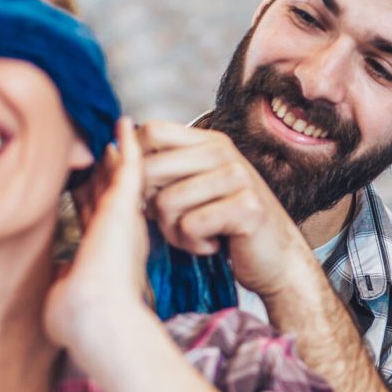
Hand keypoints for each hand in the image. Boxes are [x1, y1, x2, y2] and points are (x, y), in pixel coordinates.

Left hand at [44, 118, 149, 351]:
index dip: (89, 194)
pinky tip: (126, 124)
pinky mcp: (126, 206)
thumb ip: (62, 277)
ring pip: (121, 175)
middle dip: (104, 168)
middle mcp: (117, 232)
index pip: (94, 214)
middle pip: (109, 191)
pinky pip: (130, 167)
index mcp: (102, 251)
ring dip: (118, 151)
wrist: (95, 318)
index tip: (84, 176)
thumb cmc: (77, 317)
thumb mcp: (63, 291)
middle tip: (102, 142)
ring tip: (118, 125)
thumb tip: (56, 274)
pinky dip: (129, 145)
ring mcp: (123, 218)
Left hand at [138, 121, 319, 302]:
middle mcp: (224, 152)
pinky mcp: (247, 208)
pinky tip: (213, 245)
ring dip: (173, 231)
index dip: (134, 163)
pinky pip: (190, 226)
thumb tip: (114, 150)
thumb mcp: (198, 187)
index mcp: (209, 142)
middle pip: (148, 169)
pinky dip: (193, 245)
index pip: (150, 132)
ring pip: (165, 202)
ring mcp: (238, 178)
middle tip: (176, 222)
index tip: (148, 193)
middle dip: (150, 206)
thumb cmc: (228, 227)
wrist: (277, 259)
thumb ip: (166, 167)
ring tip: (197, 236)